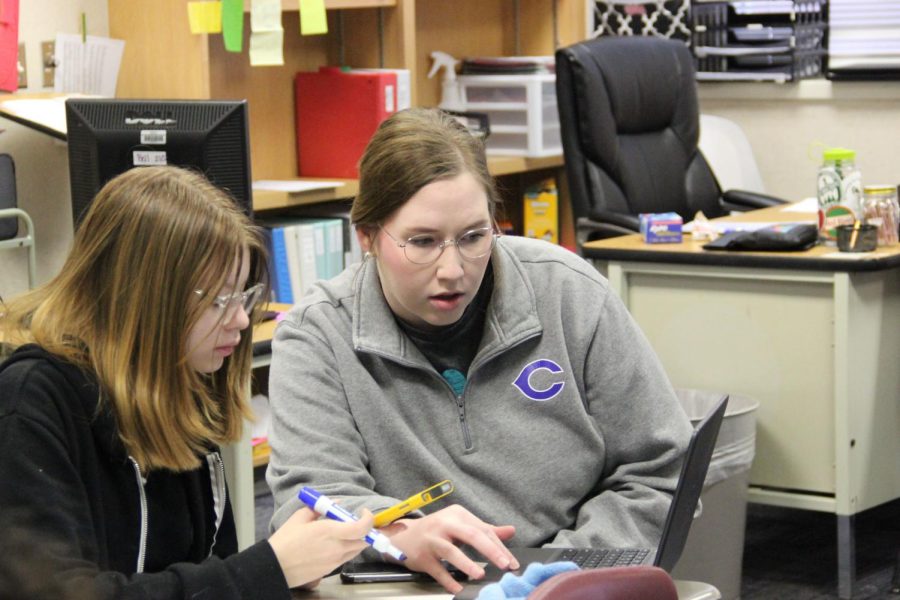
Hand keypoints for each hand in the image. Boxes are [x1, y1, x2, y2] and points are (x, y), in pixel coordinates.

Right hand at [268, 507, 371, 588]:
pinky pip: (346, 557)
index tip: (364, 512)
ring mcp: (334, 560)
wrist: (274, 566)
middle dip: (366, 530)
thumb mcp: (300, 517)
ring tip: (346, 532)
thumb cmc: (284, 541)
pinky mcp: (330, 569)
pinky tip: (335, 543)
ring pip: (357, 550)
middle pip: (364, 541)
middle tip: (358, 522)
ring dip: (357, 540)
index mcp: (329, 532)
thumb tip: (336, 503)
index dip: (368, 519)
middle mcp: (336, 547)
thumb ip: (320, 508)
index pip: (361, 528)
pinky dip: (347, 549)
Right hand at [381, 504, 517, 593]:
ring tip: (480, 575)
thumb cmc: (437, 530)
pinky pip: (437, 570)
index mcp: (458, 514)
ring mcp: (432, 539)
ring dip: (467, 564)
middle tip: (505, 565)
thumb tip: (511, 531)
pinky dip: (448, 580)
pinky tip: (459, 588)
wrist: (404, 536)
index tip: (512, 563)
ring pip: (451, 551)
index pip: (483, 530)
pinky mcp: (422, 556)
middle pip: (471, 535)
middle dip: (491, 551)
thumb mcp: (461, 525)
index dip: (500, 547)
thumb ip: (485, 530)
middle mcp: (445, 523)